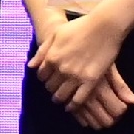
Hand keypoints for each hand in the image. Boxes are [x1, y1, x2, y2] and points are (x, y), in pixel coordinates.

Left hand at [29, 5, 133, 126]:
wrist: (104, 27)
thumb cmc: (79, 27)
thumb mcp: (56, 34)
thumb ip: (42, 51)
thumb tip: (30, 67)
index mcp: (51, 57)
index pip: (41, 76)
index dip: (44, 79)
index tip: (48, 79)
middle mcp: (61, 69)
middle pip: (50, 87)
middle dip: (51, 89)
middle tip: (55, 90)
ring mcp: (76, 76)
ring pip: (62, 95)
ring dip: (59, 99)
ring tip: (61, 99)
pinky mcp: (91, 81)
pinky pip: (78, 99)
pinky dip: (73, 105)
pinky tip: (71, 107)